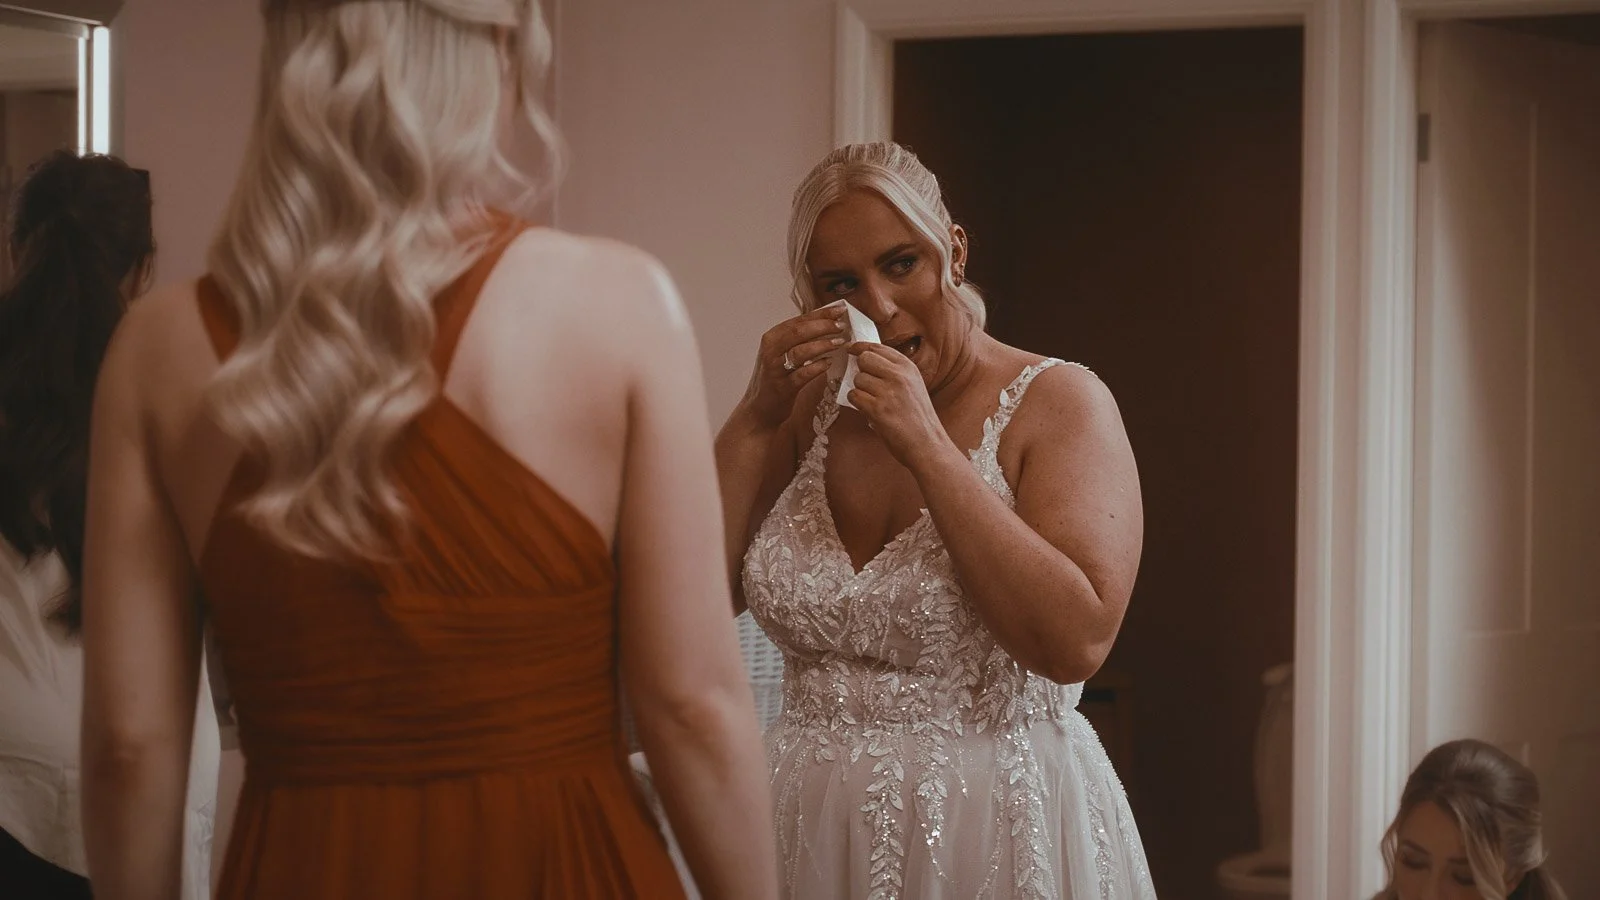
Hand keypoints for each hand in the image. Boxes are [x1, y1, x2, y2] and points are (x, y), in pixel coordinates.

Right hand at [736, 306, 847, 430]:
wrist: (760, 409)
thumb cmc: (777, 378)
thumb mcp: (783, 353)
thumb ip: (800, 338)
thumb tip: (828, 322)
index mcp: (772, 337)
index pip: (799, 320)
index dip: (821, 314)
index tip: (840, 310)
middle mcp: (771, 350)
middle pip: (799, 331)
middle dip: (823, 326)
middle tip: (842, 326)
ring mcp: (775, 369)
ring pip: (800, 351)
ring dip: (823, 345)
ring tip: (840, 343)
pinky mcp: (782, 387)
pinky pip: (802, 374)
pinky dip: (817, 367)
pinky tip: (829, 363)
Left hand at [845, 342, 955, 471]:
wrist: (927, 444)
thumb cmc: (918, 418)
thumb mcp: (913, 386)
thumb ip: (892, 372)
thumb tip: (863, 361)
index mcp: (908, 367)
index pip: (878, 347)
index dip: (860, 347)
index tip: (851, 349)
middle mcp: (899, 375)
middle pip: (864, 359)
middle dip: (861, 371)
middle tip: (868, 385)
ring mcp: (888, 391)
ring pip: (858, 379)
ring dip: (860, 391)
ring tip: (873, 403)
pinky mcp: (878, 409)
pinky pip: (854, 396)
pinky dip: (857, 404)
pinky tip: (869, 411)